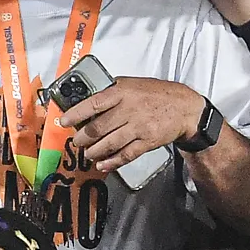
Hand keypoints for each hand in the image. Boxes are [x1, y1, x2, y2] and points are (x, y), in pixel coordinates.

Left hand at [58, 75, 208, 175]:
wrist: (185, 108)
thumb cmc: (156, 94)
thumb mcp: (131, 84)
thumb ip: (111, 91)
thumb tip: (86, 99)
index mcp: (122, 92)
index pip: (93, 103)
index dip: (75, 114)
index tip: (64, 121)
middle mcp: (129, 109)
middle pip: (98, 128)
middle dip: (82, 138)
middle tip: (77, 141)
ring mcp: (139, 127)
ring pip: (109, 143)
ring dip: (94, 151)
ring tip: (87, 153)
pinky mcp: (147, 142)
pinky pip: (126, 155)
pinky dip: (112, 162)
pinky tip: (102, 165)